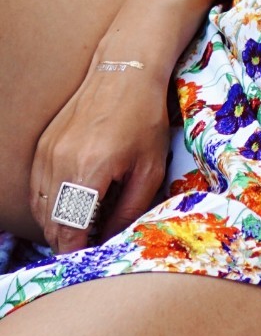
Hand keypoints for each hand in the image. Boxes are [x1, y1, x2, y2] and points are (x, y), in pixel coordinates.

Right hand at [30, 57, 174, 255]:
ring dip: (56, 224)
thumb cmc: (144, 120)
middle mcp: (61, 163)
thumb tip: (111, 238)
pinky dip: (48, 204)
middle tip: (89, 247)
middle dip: (67, 242)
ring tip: (81, 229)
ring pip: (41, 207)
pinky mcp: (43, 145)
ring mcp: (47, 152)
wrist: (124, 74)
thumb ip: (129, 209)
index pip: (71, 229)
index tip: (89, 261)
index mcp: (89, 171)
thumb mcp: (149, 169)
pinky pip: (37, 187)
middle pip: (52, 222)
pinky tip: (67, 207)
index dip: (77, 252)